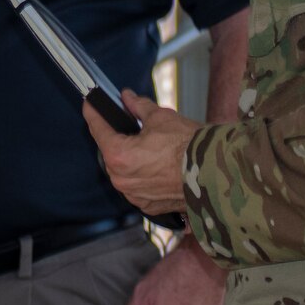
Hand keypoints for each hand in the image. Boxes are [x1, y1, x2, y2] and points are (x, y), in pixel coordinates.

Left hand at [84, 90, 198, 215]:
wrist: (215, 174)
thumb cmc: (188, 146)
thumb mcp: (161, 118)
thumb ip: (138, 107)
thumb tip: (128, 98)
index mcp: (119, 156)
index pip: (98, 130)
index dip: (93, 114)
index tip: (89, 105)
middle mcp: (122, 180)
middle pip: (110, 153)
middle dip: (117, 137)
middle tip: (127, 124)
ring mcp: (135, 196)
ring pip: (124, 171)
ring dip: (131, 158)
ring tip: (148, 145)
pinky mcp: (149, 206)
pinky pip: (138, 186)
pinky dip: (143, 175)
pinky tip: (157, 164)